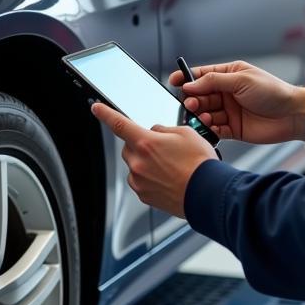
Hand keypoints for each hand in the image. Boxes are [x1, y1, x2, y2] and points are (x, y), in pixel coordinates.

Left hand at [90, 102, 215, 217]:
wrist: (207, 192)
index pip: (118, 123)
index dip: (105, 114)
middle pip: (130, 147)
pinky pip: (142, 181)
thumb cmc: (199, 164)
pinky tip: (169, 178)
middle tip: (164, 150)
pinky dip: (152, 178)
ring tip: (171, 167)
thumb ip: (164, 130)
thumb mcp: (186, 133)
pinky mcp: (144, 195)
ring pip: (136, 165)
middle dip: (142, 145)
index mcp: (145, 142)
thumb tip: (156, 133)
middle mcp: (138, 162)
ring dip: (147, 163)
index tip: (96, 108)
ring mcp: (139, 181)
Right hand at [166, 60, 304, 144]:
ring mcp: (229, 111)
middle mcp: (227, 93)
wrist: (292, 115)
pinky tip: (211, 128)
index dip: (187, 78)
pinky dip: (210, 130)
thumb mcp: (241, 80)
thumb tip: (190, 84)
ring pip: (205, 114)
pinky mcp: (233, 129)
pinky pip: (215, 130)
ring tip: (203, 118)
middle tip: (191, 105)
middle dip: (193, 100)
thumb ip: (214, 82)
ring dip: (201, 116)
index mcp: (229, 76)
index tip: (173, 81)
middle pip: (200, 96)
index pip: (202, 76)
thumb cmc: (272, 92)